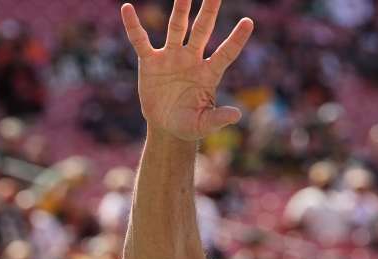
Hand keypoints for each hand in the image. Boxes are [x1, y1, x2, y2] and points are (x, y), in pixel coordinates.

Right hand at [120, 0, 253, 140]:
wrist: (167, 127)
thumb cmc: (190, 125)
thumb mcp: (204, 124)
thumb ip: (219, 118)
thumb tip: (237, 115)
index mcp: (209, 73)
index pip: (226, 53)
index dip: (237, 39)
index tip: (249, 22)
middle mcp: (192, 59)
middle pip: (202, 30)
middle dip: (209, 11)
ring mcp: (171, 57)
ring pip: (177, 28)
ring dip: (180, 9)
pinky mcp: (150, 62)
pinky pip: (140, 41)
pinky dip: (134, 26)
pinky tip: (128, 8)